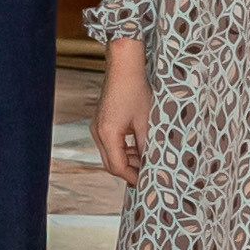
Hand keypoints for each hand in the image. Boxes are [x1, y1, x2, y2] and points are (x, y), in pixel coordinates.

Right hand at [95, 37, 151, 186]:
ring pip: (110, 154)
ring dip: (127, 160)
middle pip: (111, 163)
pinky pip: (110, 144)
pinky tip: (138, 147)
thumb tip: (152, 165)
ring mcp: (97, 127)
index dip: (132, 176)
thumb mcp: (147, 122)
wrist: (123, 67)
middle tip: (148, 174)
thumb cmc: (136, 91)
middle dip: (129, 171)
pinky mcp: (100, 122)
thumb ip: (147, 146)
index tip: (147, 181)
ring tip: (146, 160)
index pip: (117, 166)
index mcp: (108, 133)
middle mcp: (98, 132)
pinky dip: (123, 149)